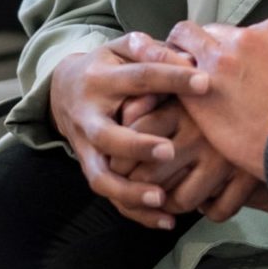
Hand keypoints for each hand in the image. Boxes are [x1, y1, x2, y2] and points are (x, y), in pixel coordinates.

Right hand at [48, 37, 209, 229]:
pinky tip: (166, 220)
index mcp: (101, 79)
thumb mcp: (120, 49)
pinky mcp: (90, 168)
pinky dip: (136, 212)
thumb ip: (148, 48)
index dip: (170, 78)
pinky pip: (110, 196)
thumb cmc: (106, 68)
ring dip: (130, 191)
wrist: (62, 92)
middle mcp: (88, 116)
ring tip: (162, 198)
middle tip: (168, 151)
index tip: (205, 83)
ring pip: (101, 176)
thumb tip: (181, 52)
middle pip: (106, 136)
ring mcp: (86, 147)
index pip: (138, 77)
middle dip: (135, 146)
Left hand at [121, 101, 264, 221]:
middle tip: (142, 189)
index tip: (120, 165)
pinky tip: (209, 198)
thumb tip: (127, 114)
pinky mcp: (247, 176)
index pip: (134, 137)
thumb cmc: (223, 92)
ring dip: (174, 204)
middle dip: (140, 189)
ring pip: (181, 200)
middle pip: (149, 176)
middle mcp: (199, 133)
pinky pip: (218, 210)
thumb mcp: (188, 83)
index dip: (120, 159)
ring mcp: (223, 158)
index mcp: (180, 105)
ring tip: (175, 195)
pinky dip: (211, 210)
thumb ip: (155, 96)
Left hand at [167, 2, 267, 181]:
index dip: (230, 47)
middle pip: (206, 33)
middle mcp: (240, 40)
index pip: (238, 31)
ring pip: (180, 41)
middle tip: (194, 66)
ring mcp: (216, 65)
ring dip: (173, 51)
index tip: (229, 65)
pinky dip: (163, 78)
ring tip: (165, 67)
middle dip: (199, 45)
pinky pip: (168, 74)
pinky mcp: (197, 92)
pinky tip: (160, 90)